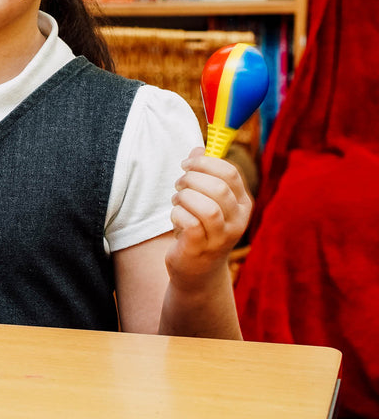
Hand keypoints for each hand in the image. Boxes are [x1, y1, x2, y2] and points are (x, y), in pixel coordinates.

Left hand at [165, 146, 251, 291]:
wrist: (197, 270)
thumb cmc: (201, 226)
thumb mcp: (206, 198)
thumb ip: (203, 172)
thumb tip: (198, 149)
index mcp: (242, 203)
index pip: (230, 173)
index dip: (205, 162)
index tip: (187, 164)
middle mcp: (237, 221)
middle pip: (218, 188)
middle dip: (192, 179)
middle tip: (179, 184)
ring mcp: (221, 238)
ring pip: (207, 207)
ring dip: (185, 197)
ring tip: (177, 200)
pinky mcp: (201, 249)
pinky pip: (190, 224)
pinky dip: (178, 214)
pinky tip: (176, 216)